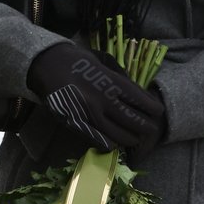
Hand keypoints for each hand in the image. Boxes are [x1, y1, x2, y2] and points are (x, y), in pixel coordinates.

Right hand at [27, 41, 164, 158]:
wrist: (46, 65)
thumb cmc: (77, 60)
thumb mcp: (103, 62)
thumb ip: (122, 78)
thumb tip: (140, 94)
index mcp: (112, 82)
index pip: (143, 102)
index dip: (154, 109)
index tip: (156, 112)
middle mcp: (103, 101)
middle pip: (135, 122)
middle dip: (147, 127)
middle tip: (150, 128)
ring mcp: (89, 115)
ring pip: (120, 136)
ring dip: (131, 138)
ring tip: (134, 137)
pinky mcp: (76, 125)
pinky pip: (100, 141)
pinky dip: (111, 143)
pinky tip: (115, 141)